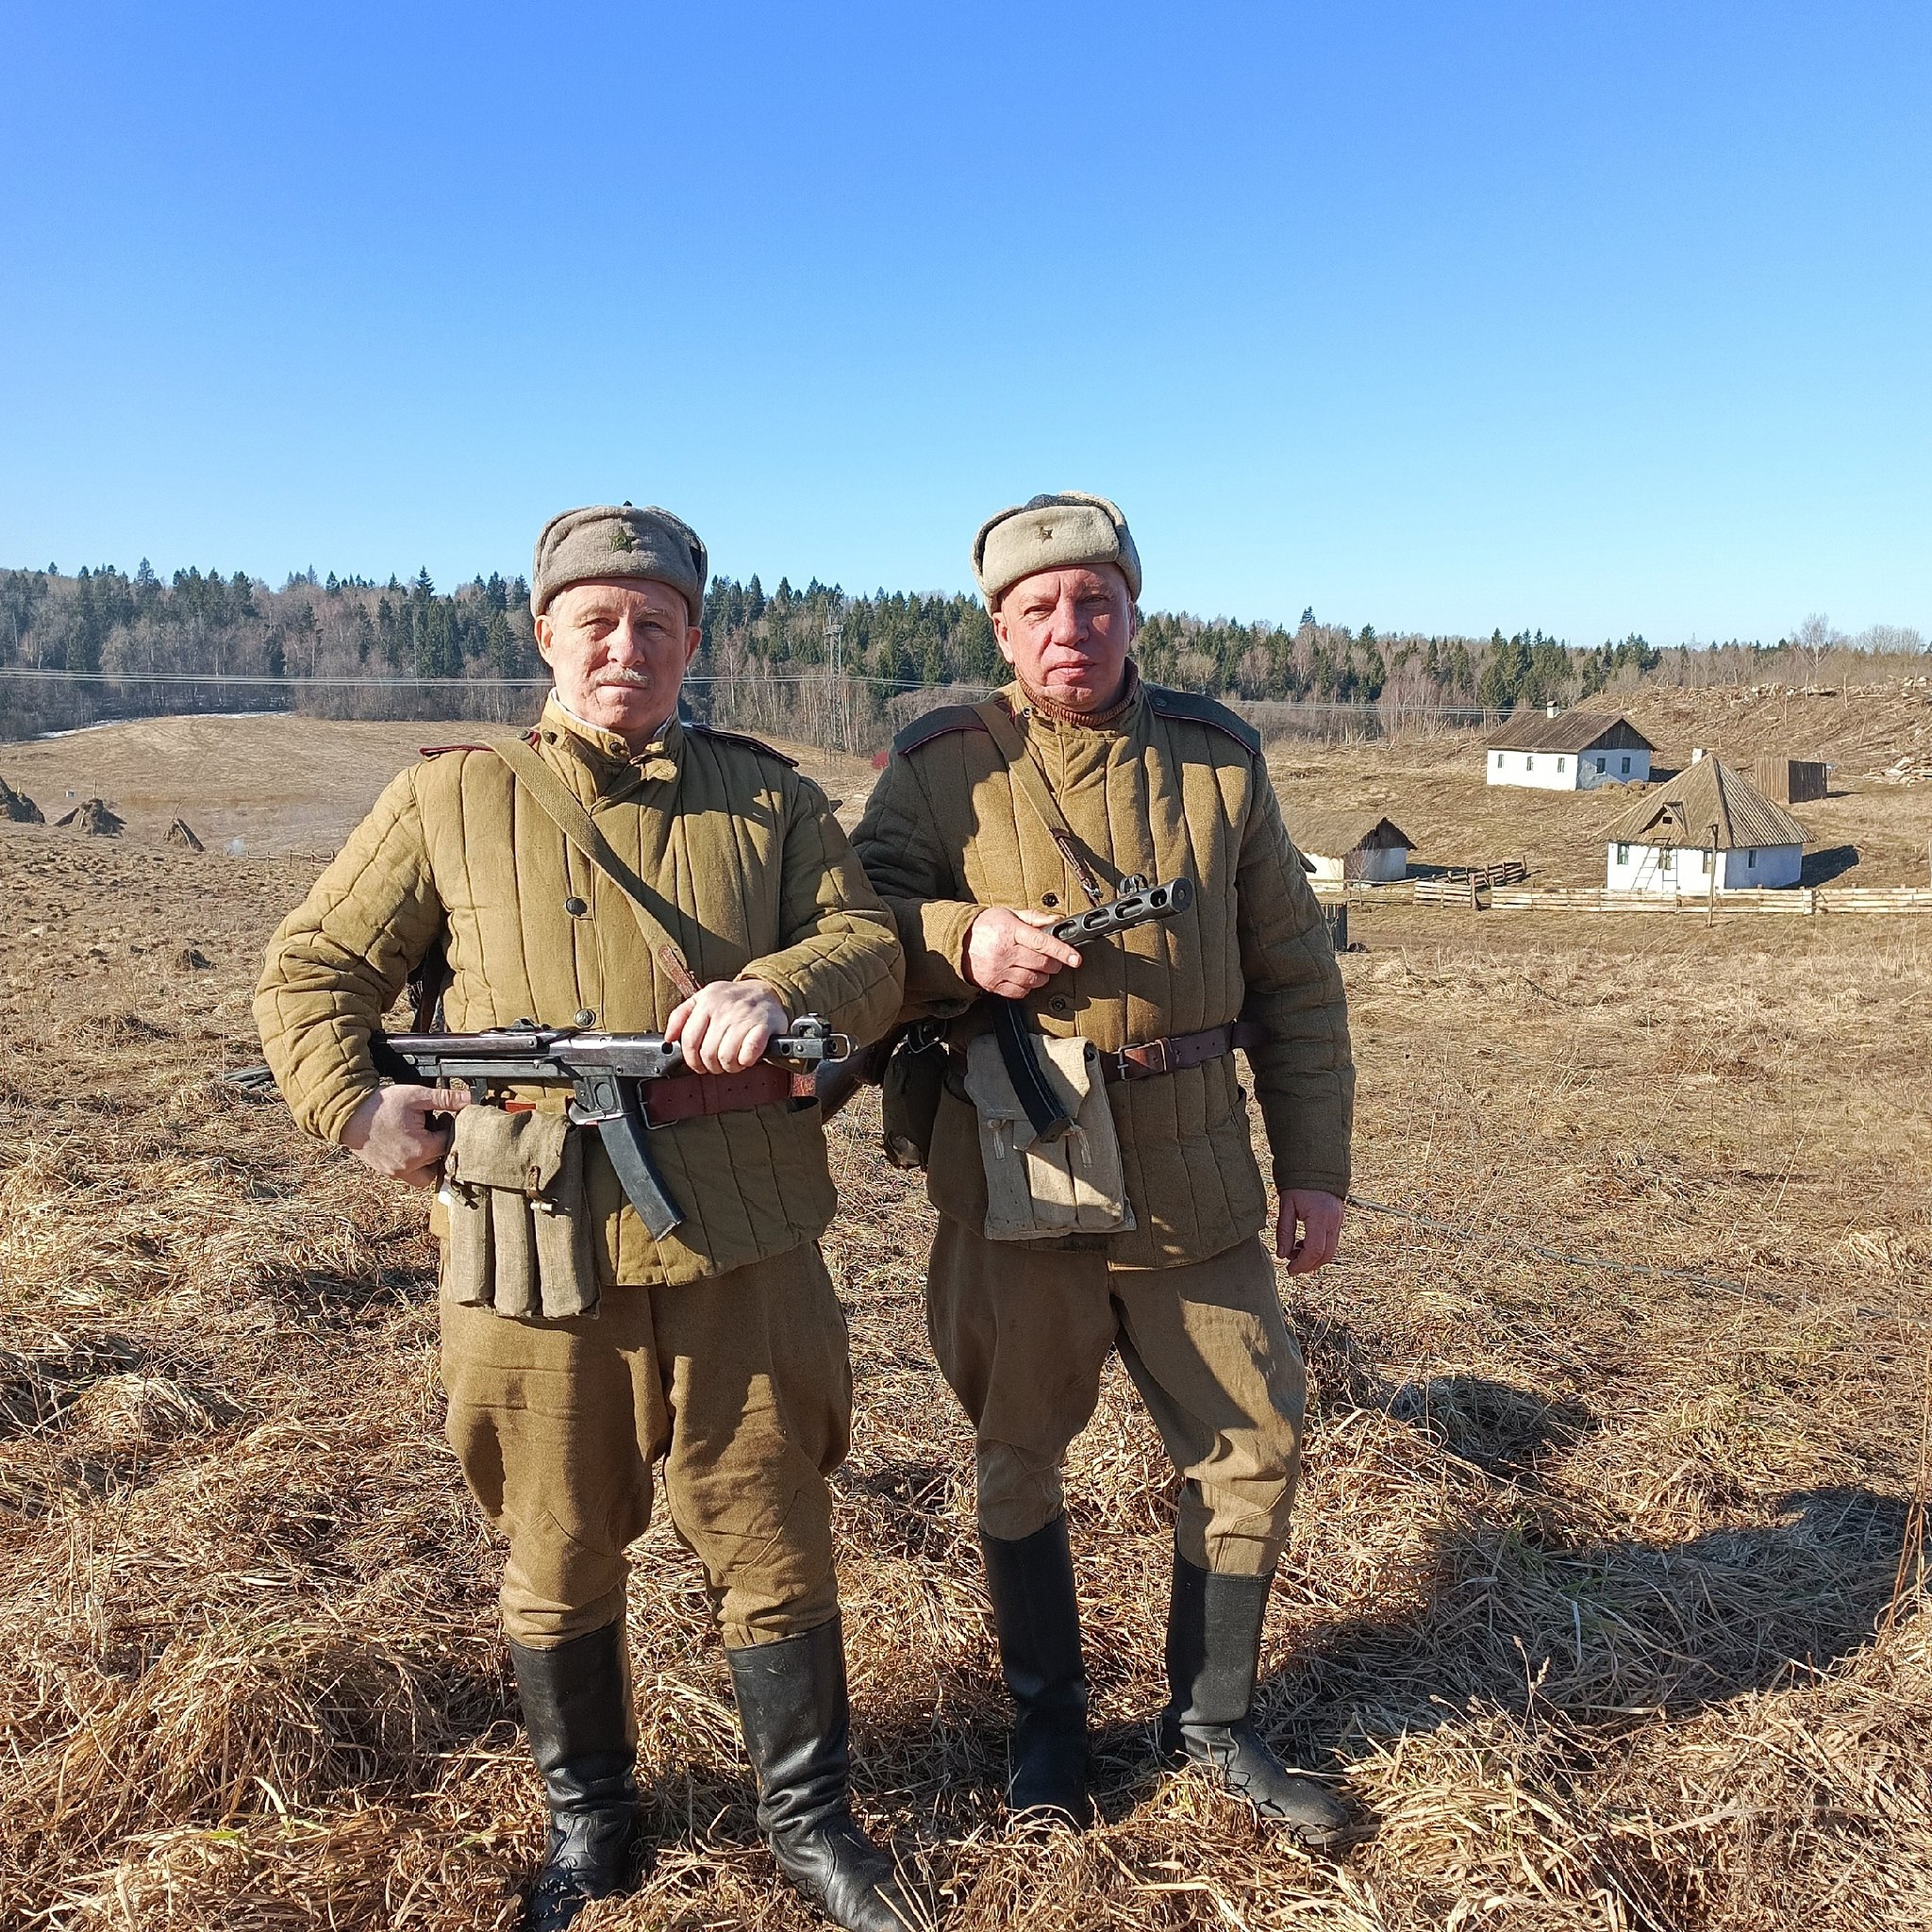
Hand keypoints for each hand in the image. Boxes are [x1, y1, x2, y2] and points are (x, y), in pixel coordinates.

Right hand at [341, 1083, 470, 1188]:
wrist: (348, 1113)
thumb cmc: (381, 1104)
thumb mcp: (416, 1096)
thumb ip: (445, 1099)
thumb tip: (468, 1099)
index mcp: (420, 1149)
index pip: (450, 1145)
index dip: (450, 1131)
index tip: (444, 1120)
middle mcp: (409, 1166)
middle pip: (440, 1163)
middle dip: (441, 1147)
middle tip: (435, 1130)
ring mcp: (396, 1172)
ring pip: (425, 1176)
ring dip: (430, 1163)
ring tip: (425, 1142)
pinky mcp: (386, 1172)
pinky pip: (408, 1176)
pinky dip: (414, 1165)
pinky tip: (410, 1146)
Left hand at [665, 979, 788, 1073]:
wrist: (767, 991)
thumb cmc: (732, 999)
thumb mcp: (703, 998)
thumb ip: (681, 1016)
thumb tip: (669, 1038)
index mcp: (707, 1001)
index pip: (689, 1039)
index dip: (691, 1059)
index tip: (698, 1065)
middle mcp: (725, 1008)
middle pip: (707, 1052)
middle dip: (711, 1066)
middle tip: (717, 1064)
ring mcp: (744, 1017)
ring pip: (726, 1057)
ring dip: (729, 1066)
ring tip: (733, 1061)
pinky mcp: (764, 1027)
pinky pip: (748, 1055)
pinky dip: (745, 1061)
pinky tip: (746, 1057)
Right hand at [965, 907, 1084, 997]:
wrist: (957, 942)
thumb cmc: (984, 926)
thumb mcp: (1009, 914)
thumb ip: (1034, 918)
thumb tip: (1057, 921)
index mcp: (1010, 931)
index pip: (1041, 942)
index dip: (1062, 951)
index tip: (1075, 958)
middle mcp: (1005, 952)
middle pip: (1041, 964)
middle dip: (1055, 963)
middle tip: (1055, 960)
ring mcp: (999, 970)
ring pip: (1034, 980)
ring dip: (1043, 976)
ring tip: (1039, 968)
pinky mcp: (994, 984)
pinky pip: (1020, 991)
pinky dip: (1028, 987)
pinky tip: (1025, 976)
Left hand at [1276, 1189, 1344, 1274]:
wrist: (1316, 1166)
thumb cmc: (1298, 1184)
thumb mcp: (1286, 1206)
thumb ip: (1284, 1231)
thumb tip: (1282, 1255)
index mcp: (1319, 1218)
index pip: (1314, 1251)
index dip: (1301, 1264)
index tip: (1289, 1269)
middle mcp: (1333, 1222)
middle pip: (1325, 1255)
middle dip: (1309, 1265)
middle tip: (1292, 1267)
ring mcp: (1339, 1221)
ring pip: (1331, 1251)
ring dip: (1314, 1258)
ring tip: (1295, 1253)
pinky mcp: (1339, 1220)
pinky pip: (1332, 1241)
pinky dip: (1319, 1248)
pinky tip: (1303, 1243)